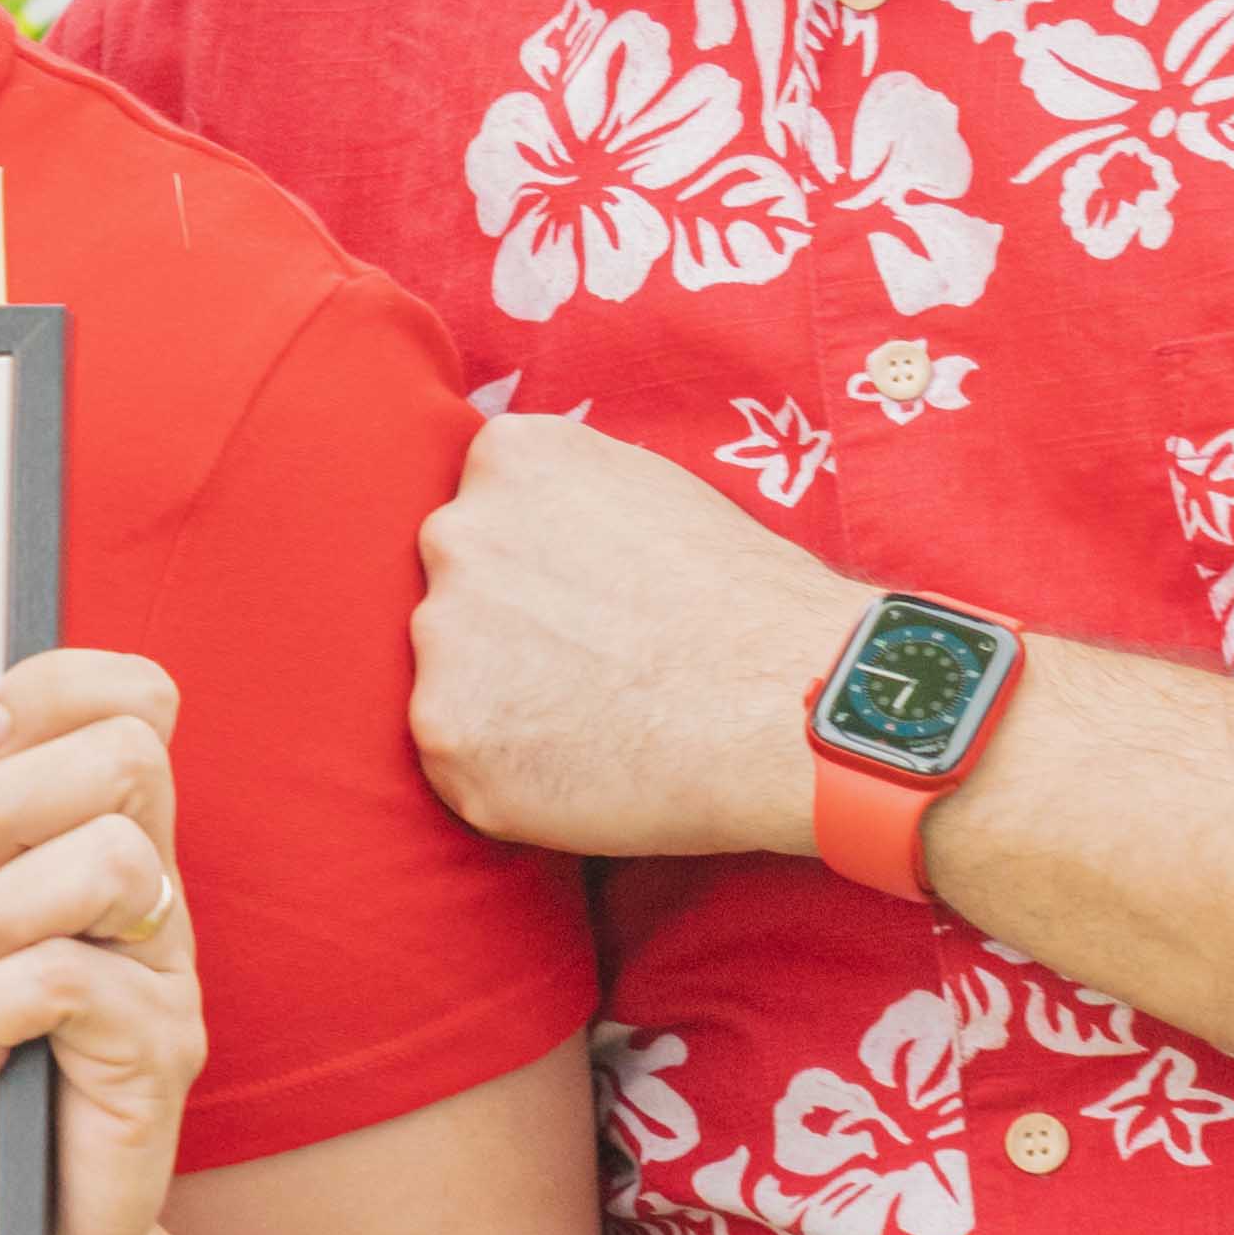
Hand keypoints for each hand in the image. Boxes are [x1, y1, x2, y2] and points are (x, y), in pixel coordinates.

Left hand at [0, 650, 205, 1234]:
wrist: (41, 1232)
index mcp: (110, 840)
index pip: (134, 703)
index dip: (54, 690)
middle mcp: (155, 894)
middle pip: (131, 756)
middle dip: (13, 797)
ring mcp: (167, 973)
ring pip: (108, 861)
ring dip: (2, 913)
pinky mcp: (160, 1054)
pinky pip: (68, 980)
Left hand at [406, 411, 872, 861]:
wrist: (790, 706)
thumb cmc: (751, 603)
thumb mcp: (650, 489)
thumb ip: (567, 498)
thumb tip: (535, 527)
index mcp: (511, 459)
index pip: (486, 513)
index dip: (537, 571)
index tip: (587, 605)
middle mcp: (457, 535)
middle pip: (456, 591)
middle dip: (508, 632)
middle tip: (595, 670)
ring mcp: (442, 637)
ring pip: (451, 676)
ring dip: (504, 703)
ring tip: (598, 720)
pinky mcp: (445, 734)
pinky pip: (460, 759)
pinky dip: (509, 775)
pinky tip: (582, 767)